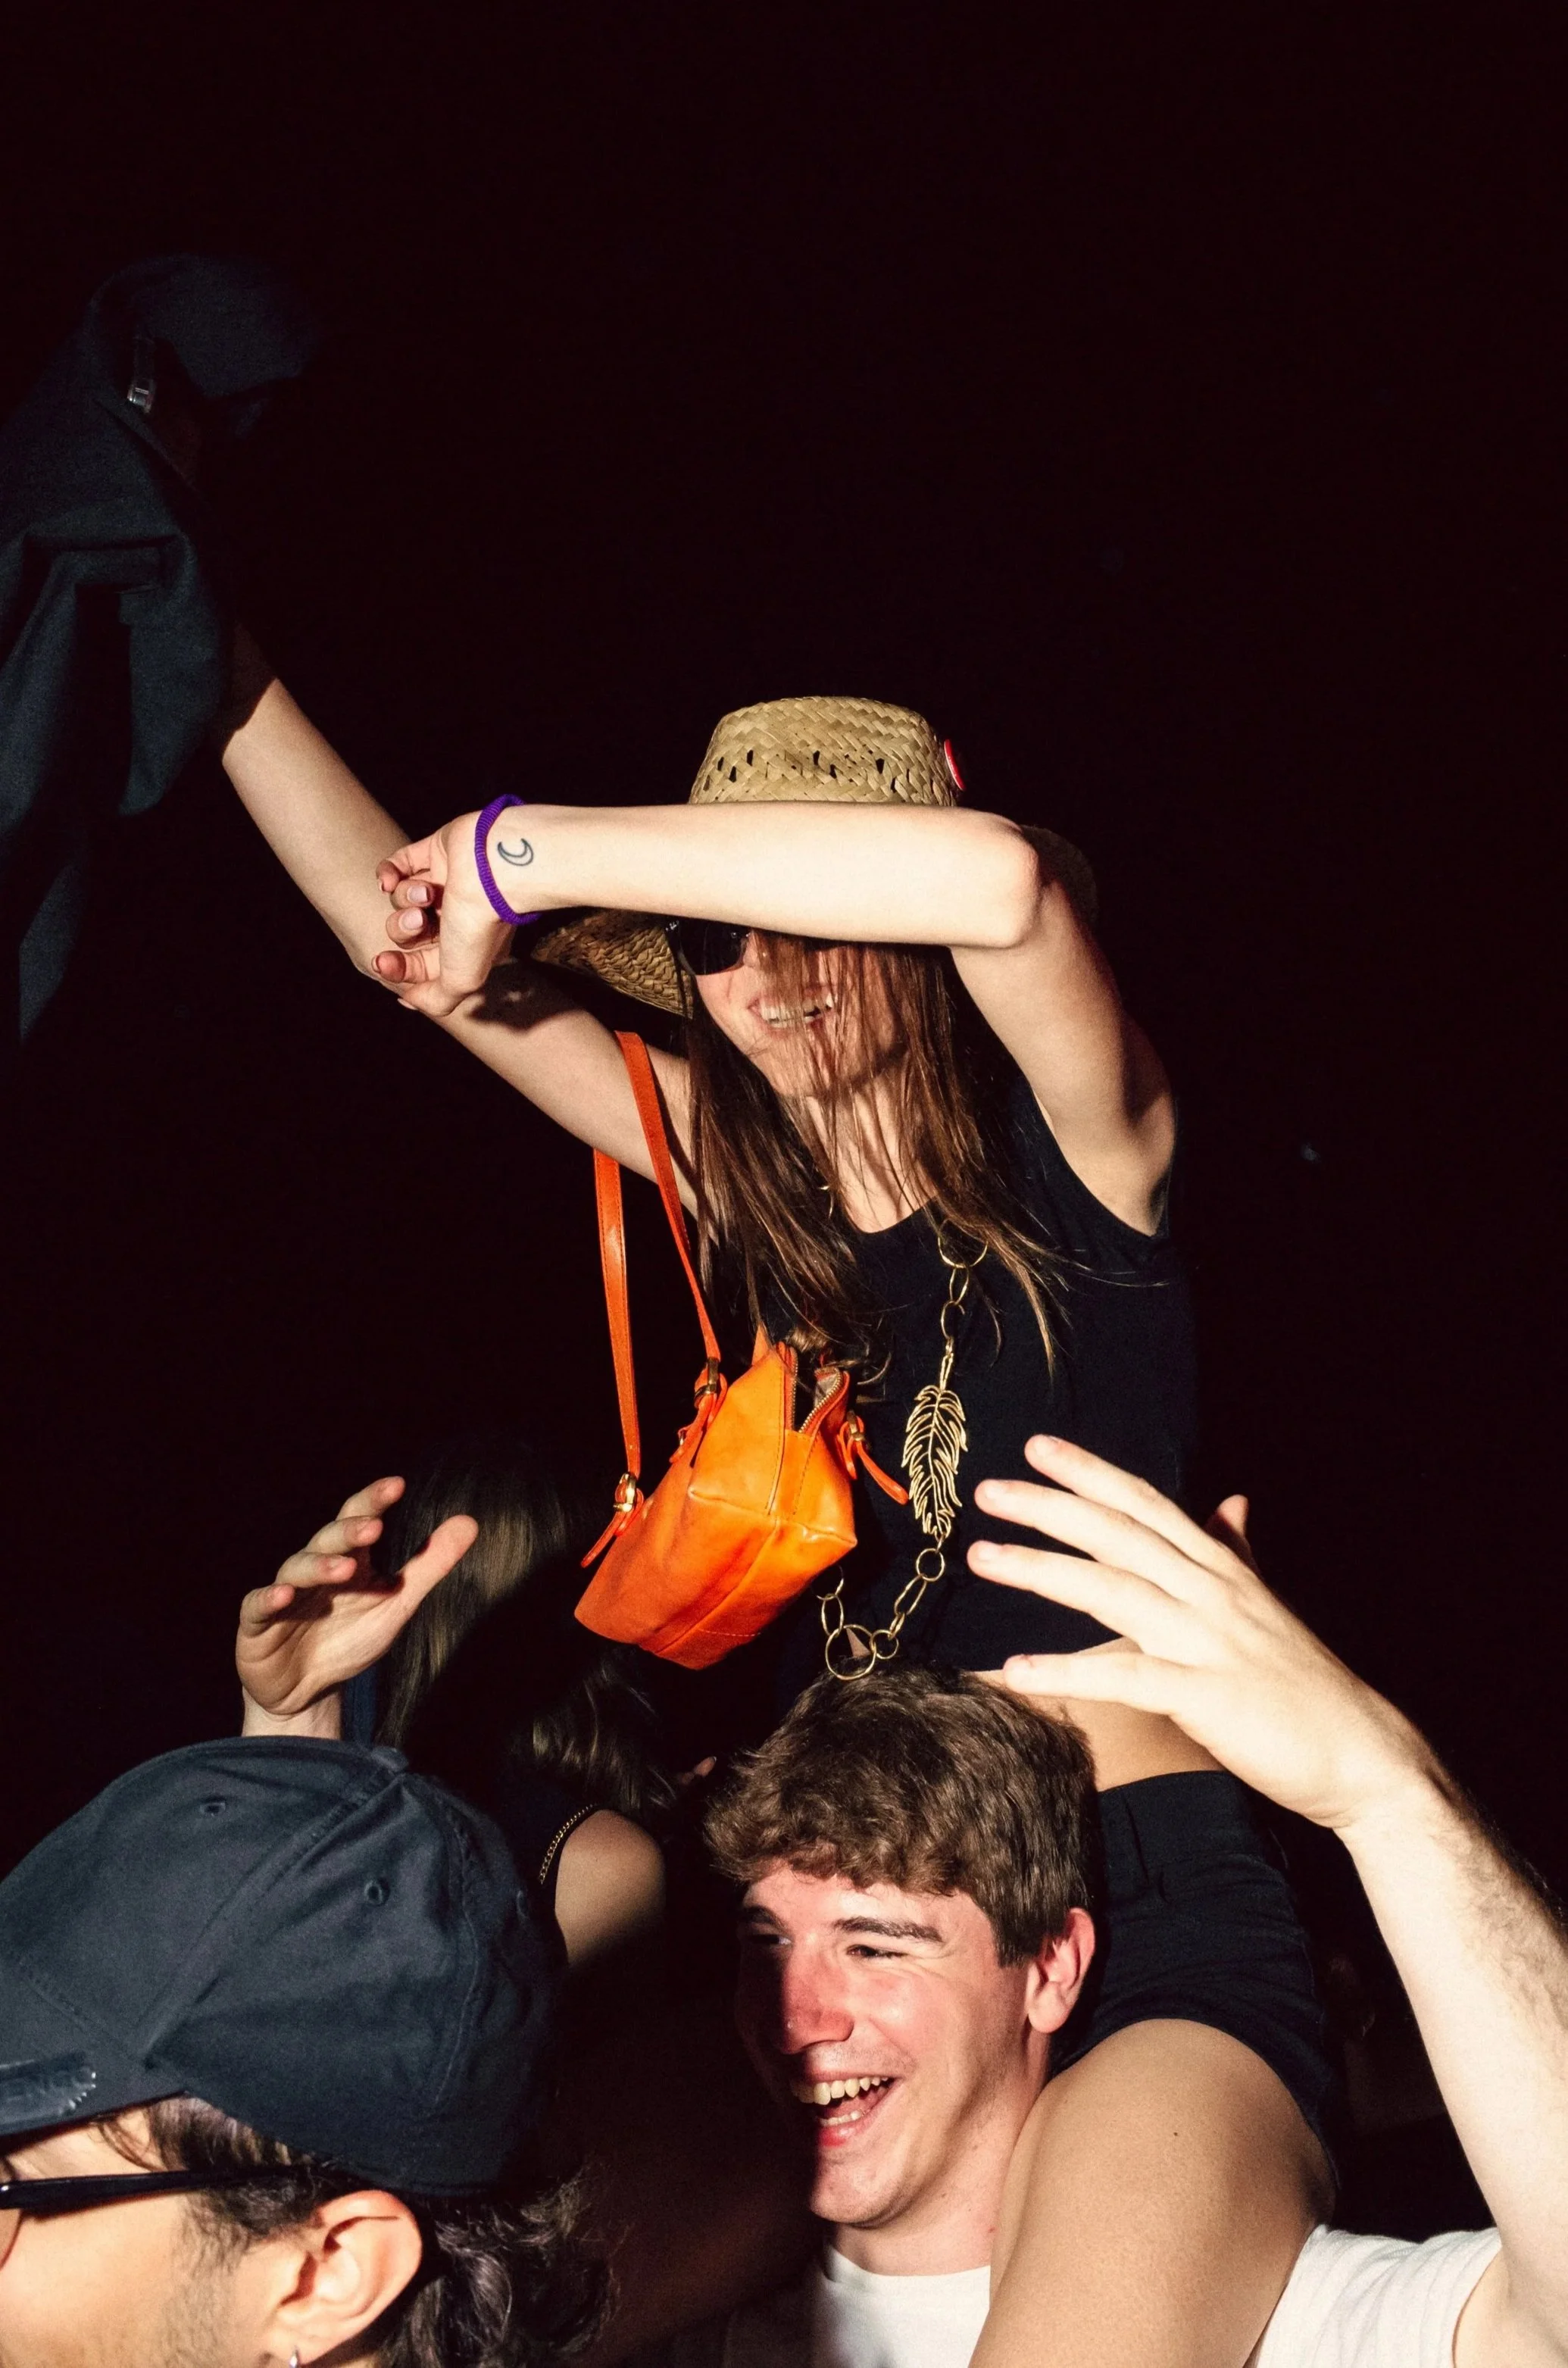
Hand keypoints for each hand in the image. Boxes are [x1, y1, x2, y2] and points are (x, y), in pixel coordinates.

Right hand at [237, 1476, 476, 1737]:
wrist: (307, 1692)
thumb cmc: (349, 1640)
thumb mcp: (397, 1604)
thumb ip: (429, 1565)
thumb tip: (470, 1522)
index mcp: (349, 1560)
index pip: (359, 1521)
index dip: (373, 1502)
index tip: (396, 1486)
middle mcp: (315, 1569)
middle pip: (328, 1540)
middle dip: (349, 1532)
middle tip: (373, 1527)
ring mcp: (284, 1593)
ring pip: (297, 1568)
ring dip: (319, 1565)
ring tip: (343, 1568)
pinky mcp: (257, 1624)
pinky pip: (258, 1606)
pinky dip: (269, 1598)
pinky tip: (284, 1595)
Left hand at [373, 814, 515, 1016]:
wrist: (494, 869)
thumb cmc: (479, 926)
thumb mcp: (460, 980)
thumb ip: (435, 999)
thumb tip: (408, 999)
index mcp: (465, 948)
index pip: (418, 965)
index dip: (397, 967)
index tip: (383, 963)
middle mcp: (454, 918)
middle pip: (405, 932)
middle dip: (403, 929)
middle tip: (420, 919)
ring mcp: (444, 883)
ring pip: (400, 899)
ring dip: (405, 898)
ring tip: (426, 892)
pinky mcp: (435, 853)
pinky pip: (395, 866)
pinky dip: (387, 873)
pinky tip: (390, 879)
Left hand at [968, 1437, 1433, 1835]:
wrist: (1365, 1756)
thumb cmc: (1308, 1687)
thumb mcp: (1269, 1608)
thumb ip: (1239, 1554)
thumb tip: (1231, 1502)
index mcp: (1223, 1571)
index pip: (1147, 1506)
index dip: (1092, 1473)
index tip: (1038, 1447)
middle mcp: (1212, 1595)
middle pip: (1119, 1535)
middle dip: (1051, 1507)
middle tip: (988, 1490)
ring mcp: (1209, 1643)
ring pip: (1113, 1591)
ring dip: (1042, 1570)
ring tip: (982, 1557)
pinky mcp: (1207, 1697)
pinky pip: (1126, 1678)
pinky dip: (1069, 1671)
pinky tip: (1018, 1669)